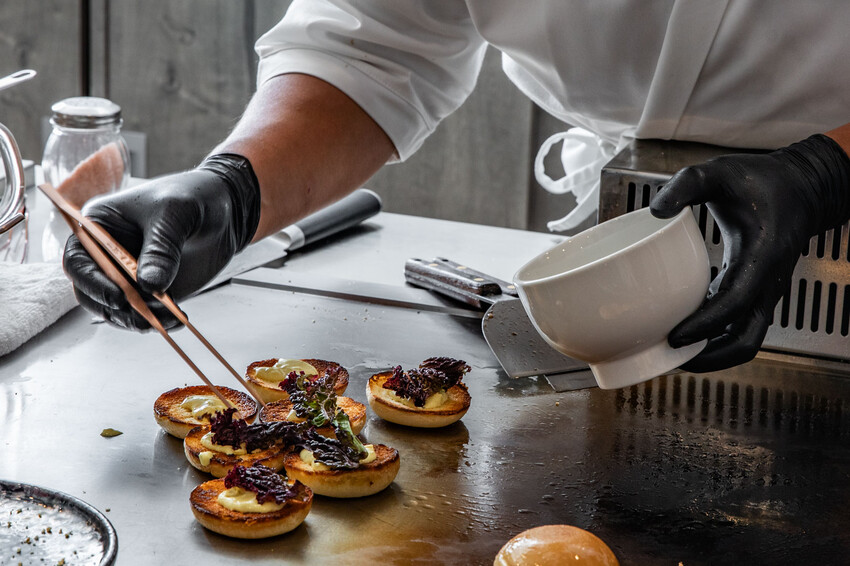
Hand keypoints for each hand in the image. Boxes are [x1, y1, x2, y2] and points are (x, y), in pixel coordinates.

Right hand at [63, 153, 260, 330]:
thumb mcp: (174, 213)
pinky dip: (157, 320)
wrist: (223, 209)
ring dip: (138, 319)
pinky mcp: (151, 290)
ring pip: (117, 309)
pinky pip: (145, 313)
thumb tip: (149, 284)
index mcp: (99, 226)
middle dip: (115, 308)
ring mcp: (128, 276)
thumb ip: (161, 247)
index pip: (78, 260)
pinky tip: (177, 319)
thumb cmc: (191, 197)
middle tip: (144, 314)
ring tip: (168, 317)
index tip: (118, 296)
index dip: (91, 281)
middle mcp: (107, 255)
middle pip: (91, 292)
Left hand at [650, 134, 849, 371]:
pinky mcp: (755, 293)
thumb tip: (656, 209)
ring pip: (745, 340)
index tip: (675, 337)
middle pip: (747, 341)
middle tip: (670, 359)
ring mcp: (764, 292)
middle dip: (710, 357)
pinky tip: (684, 331)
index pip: (735, 305)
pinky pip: (738, 326)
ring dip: (712, 353)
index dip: (704, 326)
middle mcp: (767, 283)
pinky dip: (714, 336)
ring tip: (672, 355)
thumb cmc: (764, 181)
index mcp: (762, 257)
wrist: (802, 187)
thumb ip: (687, 185)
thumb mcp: (720, 173)